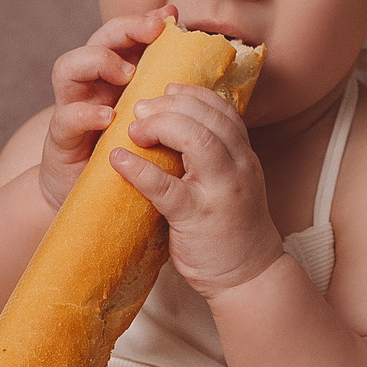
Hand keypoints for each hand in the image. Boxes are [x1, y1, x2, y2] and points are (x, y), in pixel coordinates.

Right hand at [37, 7, 174, 210]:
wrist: (90, 200)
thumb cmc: (126, 160)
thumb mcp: (151, 126)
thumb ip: (167, 102)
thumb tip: (208, 76)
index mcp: (115, 80)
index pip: (125, 38)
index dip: (144, 22)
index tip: (170, 16)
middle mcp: (90, 86)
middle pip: (97, 41)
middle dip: (123, 30)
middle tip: (151, 30)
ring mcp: (72, 108)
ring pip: (68, 68)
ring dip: (98, 63)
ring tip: (126, 73)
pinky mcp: (61, 139)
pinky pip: (66, 118)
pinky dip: (86, 113)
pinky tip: (107, 117)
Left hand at [115, 82, 285, 298]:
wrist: (249, 277)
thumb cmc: (231, 228)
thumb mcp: (231, 183)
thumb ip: (213, 157)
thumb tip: (175, 128)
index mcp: (244, 157)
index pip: (223, 110)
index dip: (193, 94)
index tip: (167, 89)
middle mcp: (238, 168)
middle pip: (209, 119)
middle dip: (172, 105)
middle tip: (141, 108)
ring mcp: (219, 192)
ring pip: (198, 142)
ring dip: (162, 126)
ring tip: (134, 129)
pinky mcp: (197, 218)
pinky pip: (166, 188)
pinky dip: (140, 170)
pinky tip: (117, 159)